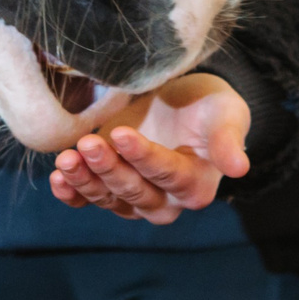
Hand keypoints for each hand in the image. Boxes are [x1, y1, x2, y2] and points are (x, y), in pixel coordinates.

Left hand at [48, 72, 249, 224]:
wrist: (182, 100)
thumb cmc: (209, 106)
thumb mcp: (227, 113)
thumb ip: (230, 139)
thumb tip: (240, 168)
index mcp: (195, 185)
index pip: (167, 174)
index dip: (144, 157)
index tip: (122, 134)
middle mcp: (165, 199)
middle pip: (134, 191)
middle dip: (109, 169)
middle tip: (88, 144)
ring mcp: (133, 195)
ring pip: (108, 198)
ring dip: (85, 181)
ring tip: (67, 159)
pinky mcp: (109, 185)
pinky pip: (89, 199)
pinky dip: (73, 192)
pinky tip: (58, 178)